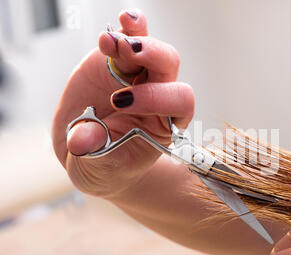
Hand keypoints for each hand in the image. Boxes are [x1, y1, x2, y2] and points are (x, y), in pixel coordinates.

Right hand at [52, 9, 193, 197]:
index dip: (156, 97)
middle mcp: (157, 96)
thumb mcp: (97, 168)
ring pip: (151, 48)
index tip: (121, 102)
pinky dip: (128, 26)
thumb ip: (94, 154)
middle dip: (152, 55)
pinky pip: (130, 37)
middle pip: (169, 66)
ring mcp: (137, 76)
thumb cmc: (104, 165)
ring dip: (134, 38)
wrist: (87, 152)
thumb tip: (82, 141)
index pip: (179, 101)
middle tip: (127, 53)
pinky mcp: (116, 62)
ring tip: (109, 43)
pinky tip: (121, 21)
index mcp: (164, 123)